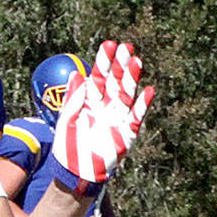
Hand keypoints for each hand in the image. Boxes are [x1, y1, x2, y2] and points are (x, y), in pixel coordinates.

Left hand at [49, 40, 152, 186]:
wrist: (77, 172)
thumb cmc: (68, 146)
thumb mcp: (67, 119)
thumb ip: (73, 98)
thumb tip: (77, 74)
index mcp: (91, 101)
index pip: (100, 76)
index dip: (104, 61)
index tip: (109, 44)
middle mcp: (106, 106)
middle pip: (116, 81)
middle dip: (121, 64)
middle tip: (126, 47)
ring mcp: (118, 118)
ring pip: (127, 94)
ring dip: (132, 78)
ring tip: (137, 61)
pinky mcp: (127, 132)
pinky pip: (136, 116)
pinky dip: (142, 104)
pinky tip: (149, 90)